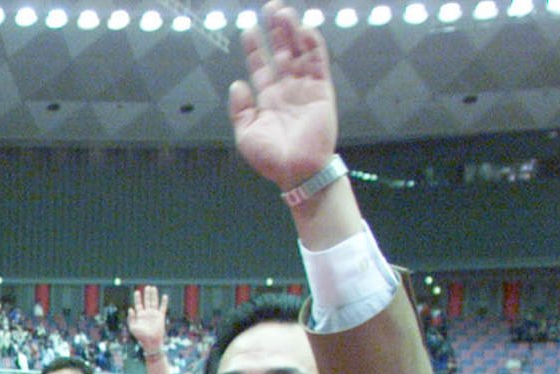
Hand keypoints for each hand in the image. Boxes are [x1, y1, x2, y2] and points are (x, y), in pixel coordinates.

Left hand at [126, 285, 168, 353]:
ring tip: (153, 288)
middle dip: (146, 294)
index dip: (137, 298)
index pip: (138, 304)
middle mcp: (147, 314)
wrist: (151, 342)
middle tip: (147, 287)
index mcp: (140, 315)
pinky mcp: (160, 317)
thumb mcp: (133, 328)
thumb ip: (131, 318)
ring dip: (154, 295)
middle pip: (147, 301)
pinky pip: (163, 307)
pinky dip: (164, 302)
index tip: (137, 291)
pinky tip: (164, 296)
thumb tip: (130, 309)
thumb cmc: (141, 337)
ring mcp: (154, 314)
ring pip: (154, 302)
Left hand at [228, 3, 339, 191]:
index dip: (256, 47)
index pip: (262, 66)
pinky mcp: (322, 90)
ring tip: (283, 12)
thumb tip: (237, 83)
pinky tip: (305, 29)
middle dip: (275, 31)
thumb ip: (240, 110)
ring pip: (300, 52)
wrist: (296, 171)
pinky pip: (318, 63)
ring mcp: (305, 88)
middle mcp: (287, 89)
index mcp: (268, 98)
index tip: (248, 28)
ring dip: (293, 32)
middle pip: (282, 52)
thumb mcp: (245, 134)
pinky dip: (312, 45)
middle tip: (270, 7)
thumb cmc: (271, 157)